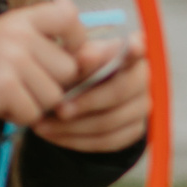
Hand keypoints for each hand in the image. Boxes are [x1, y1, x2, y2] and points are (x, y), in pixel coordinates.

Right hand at [0, 0, 83, 130]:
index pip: (69, 17)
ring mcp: (10, 58)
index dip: (78, 41)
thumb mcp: (12, 44)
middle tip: (21, 84)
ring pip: (54, 96)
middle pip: (68, 69)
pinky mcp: (3, 85)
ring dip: (34, 104)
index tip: (66, 56)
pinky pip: (34, 112)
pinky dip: (19, 117)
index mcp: (21, 19)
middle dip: (52, 86)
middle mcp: (17, 33)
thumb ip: (49, 41)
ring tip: (8, 94)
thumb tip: (88, 32)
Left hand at [32, 36, 149, 152]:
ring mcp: (142, 107)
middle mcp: (143, 79)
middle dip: (86, 102)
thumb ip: (83, 56)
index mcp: (131, 52)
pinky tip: (53, 135)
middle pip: (120, 92)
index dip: (136, 49)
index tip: (132, 46)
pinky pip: (106, 141)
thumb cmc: (76, 68)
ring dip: (73, 127)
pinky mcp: (134, 130)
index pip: (139, 48)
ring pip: (109, 122)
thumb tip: (85, 56)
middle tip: (58, 108)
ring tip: (42, 125)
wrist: (80, 93)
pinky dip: (77, 141)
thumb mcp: (74, 57)